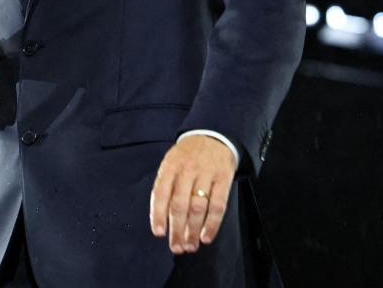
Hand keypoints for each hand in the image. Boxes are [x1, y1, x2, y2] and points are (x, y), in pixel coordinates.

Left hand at [149, 134, 237, 253]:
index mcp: (170, 167)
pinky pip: (218, 205)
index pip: (161, 193)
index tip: (159, 233)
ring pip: (198, 207)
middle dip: (177, 229)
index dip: (158, 214)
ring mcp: (206, 174)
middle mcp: (186, 170)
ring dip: (193, 230)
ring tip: (190, 246)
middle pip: (179, 204)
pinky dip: (212, 223)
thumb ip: (166, 186)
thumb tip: (162, 218)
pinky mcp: (223, 178)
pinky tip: (206, 236)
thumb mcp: (171, 163)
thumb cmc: (187, 156)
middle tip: (176, 247)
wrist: (212, 135)